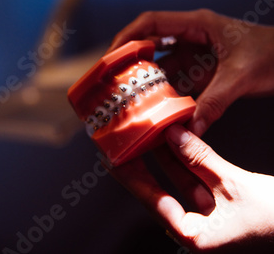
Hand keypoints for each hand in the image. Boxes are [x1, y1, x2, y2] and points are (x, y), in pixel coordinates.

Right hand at [107, 9, 273, 134]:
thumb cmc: (273, 54)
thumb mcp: (241, 75)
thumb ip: (215, 100)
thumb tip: (189, 129)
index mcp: (197, 24)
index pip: (152, 22)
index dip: (127, 36)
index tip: (110, 55)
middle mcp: (192, 36)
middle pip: (150, 43)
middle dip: (129, 59)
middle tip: (109, 79)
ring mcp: (197, 53)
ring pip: (161, 64)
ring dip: (145, 79)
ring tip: (126, 97)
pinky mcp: (203, 69)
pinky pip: (177, 80)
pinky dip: (164, 92)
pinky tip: (155, 108)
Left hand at [111, 124, 273, 252]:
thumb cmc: (273, 218)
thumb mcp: (232, 184)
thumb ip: (200, 158)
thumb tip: (172, 134)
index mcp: (195, 236)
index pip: (153, 201)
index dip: (132, 177)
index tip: (113, 159)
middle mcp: (196, 228)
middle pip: (160, 190)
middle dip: (143, 165)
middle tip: (123, 143)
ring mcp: (207, 215)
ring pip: (177, 181)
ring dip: (164, 156)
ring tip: (146, 134)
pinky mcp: (217, 203)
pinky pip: (194, 178)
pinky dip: (185, 159)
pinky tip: (175, 140)